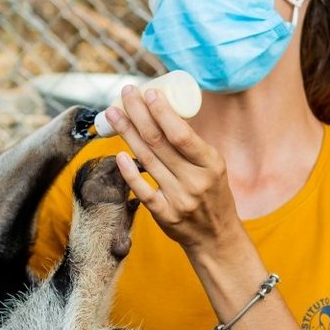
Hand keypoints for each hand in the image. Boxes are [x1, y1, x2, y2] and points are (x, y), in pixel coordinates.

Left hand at [104, 84, 236, 249]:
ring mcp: (178, 199)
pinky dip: (129, 172)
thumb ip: (191, 146)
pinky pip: (142, 190)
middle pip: (159, 142)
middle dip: (139, 114)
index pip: (182, 134)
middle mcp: (195, 181)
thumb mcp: (213, 167)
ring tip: (113, 114)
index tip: (148, 92)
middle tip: (125, 93)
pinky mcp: (164, 215)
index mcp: (211, 164)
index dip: (162, 112)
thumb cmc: (212, 193)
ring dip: (127, 134)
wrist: (216, 236)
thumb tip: (163, 111)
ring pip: (147, 161)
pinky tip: (118, 154)